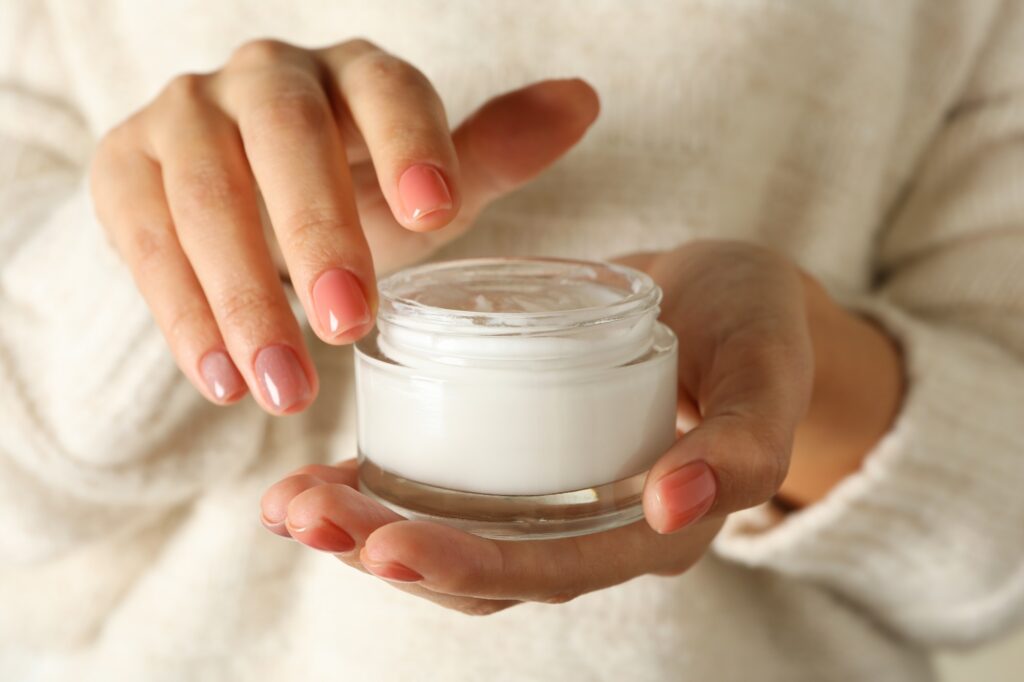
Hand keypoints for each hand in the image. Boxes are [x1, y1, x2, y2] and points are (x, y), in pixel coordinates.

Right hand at [90, 38, 598, 413]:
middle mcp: (264, 79)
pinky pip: (141, 241)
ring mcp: (184, 117)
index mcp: (353, 75)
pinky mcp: (126, 170)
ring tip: (286, 392)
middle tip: (352, 327)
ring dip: (243, 297)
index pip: (384, 90)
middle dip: (316, 235)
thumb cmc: (355, 192)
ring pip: (203, 196)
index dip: (409, 143)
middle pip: (283, 140)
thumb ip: (492, 153)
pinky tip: (221, 381)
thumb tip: (583, 101)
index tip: (438, 213)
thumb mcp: (425, 181)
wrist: (247, 203)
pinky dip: (180, 314)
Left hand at [260, 240, 837, 614]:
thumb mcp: (767, 375)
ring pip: (451, 539)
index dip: (468, 565)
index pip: (551, 570)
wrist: (728, 297)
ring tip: (288, 504)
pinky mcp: (521, 461)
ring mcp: (551, 500)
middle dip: (386, 550)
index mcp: (652, 533)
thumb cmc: (755, 330)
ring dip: (366, 530)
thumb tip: (672, 508)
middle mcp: (592, 532)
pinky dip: (381, 491)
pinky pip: (447, 492)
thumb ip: (742, 445)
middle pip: (481, 568)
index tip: (384, 545)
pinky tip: (321, 475)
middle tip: (301, 513)